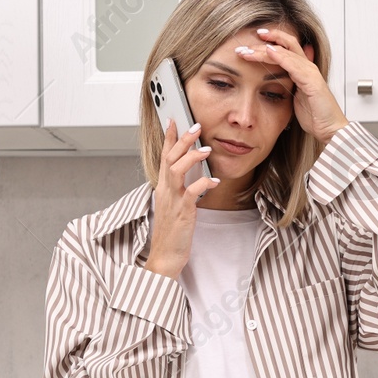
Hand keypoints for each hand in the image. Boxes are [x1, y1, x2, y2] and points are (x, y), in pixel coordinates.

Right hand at [145, 117, 218, 279]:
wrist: (165, 257)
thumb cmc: (171, 233)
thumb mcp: (173, 206)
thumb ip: (180, 189)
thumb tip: (193, 176)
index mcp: (162, 188)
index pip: (163, 156)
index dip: (168, 137)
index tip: (173, 120)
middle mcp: (165, 191)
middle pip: (169, 158)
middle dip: (182, 140)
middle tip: (195, 127)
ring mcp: (172, 201)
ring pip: (176, 170)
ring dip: (192, 157)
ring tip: (206, 149)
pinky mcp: (182, 212)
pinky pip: (192, 192)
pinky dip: (204, 183)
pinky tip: (215, 181)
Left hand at [238, 27, 347, 144]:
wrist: (330, 129)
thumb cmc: (314, 115)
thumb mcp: (294, 97)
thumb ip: (286, 85)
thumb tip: (271, 81)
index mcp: (303, 70)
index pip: (287, 47)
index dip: (271, 40)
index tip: (251, 39)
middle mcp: (308, 67)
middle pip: (286, 44)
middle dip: (266, 39)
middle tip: (243, 44)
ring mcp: (311, 73)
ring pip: (286, 53)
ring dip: (265, 50)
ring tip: (248, 50)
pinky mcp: (312, 83)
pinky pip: (294, 66)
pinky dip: (281, 57)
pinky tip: (269, 52)